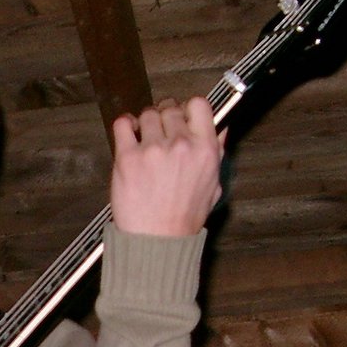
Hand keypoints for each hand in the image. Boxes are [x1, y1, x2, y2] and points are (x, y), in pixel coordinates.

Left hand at [109, 96, 223, 236]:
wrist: (157, 240)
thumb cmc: (183, 218)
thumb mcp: (213, 186)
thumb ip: (218, 154)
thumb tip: (222, 128)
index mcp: (205, 150)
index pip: (199, 105)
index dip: (188, 108)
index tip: (182, 116)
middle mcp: (181, 145)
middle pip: (171, 108)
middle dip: (165, 117)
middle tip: (160, 131)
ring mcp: (153, 150)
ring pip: (147, 114)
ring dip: (145, 124)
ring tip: (144, 139)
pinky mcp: (128, 157)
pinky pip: (123, 124)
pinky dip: (125, 124)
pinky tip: (129, 132)